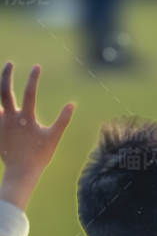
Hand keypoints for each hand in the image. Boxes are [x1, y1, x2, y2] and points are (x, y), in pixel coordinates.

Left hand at [0, 63, 74, 210]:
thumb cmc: (40, 155)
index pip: (29, 93)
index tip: (37, 66)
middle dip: (6, 75)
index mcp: (26, 119)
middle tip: (10, 64)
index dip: (33, 78)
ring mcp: (0, 124)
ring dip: (0, 89)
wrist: (20, 172)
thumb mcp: (54, 138)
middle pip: (4, 91)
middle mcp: (9, 118)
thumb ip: (63, 120)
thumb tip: (72, 104)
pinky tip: (1, 105)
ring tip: (3, 81)